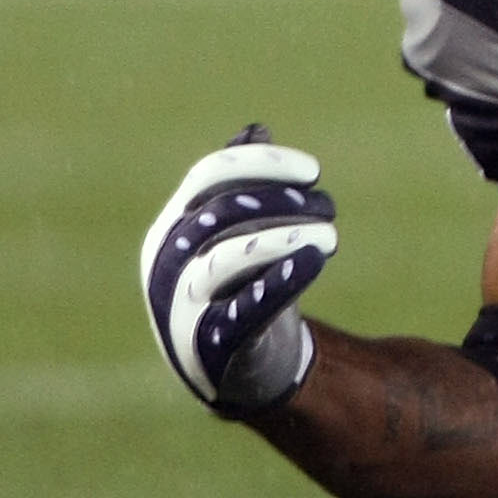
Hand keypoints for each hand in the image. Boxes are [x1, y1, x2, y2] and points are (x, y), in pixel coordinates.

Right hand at [139, 125, 338, 414]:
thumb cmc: (241, 286)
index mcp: (173, 226)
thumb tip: (255, 130)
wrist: (237, 368)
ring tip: (329, 237)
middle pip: (220, 213)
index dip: (263, 165)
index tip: (314, 172)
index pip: (208, 176)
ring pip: (226, 259)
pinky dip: (277, 284)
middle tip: (328, 208)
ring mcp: (182, 306)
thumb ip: (242, 186)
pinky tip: (310, 263)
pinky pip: (242, 311)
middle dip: (281, 202)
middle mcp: (168, 262)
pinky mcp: (210, 347)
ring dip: (285, 238)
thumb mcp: (237, 235)